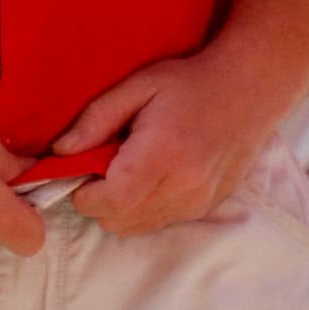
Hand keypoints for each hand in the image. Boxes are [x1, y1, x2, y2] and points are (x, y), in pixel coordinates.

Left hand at [53, 42, 284, 236]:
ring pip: (136, 227)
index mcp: (161, 153)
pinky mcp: (205, 208)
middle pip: (117, 221)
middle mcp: (182, 186)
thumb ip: (96, 119)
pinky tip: (155, 175)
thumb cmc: (190, 82)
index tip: (82, 168)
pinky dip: (145, 207)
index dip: (83, 191)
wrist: (249, 89)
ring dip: (121, 207)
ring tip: (131, 168)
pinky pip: (159, 222)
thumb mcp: (138, 85)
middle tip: (105, 165)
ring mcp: (197, 202)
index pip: (106, 202)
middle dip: (99, 200)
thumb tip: (59, 153)